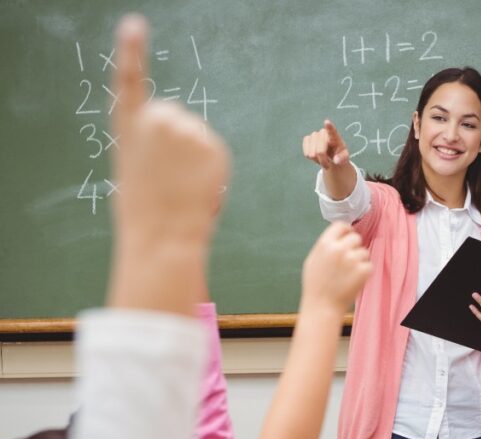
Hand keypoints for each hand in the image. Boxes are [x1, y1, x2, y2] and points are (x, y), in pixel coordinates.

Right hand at [112, 15, 228, 248]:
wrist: (163, 234)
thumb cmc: (145, 209)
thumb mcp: (135, 168)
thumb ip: (152, 145)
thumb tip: (178, 143)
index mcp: (128, 126)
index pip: (129, 79)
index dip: (132, 50)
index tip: (134, 25)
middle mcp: (158, 120)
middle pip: (174, 115)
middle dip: (175, 139)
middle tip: (167, 175)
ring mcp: (188, 131)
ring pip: (196, 134)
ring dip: (193, 154)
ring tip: (181, 185)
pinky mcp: (214, 146)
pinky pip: (213, 150)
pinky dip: (210, 166)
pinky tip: (197, 185)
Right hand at [301, 222, 371, 310]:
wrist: (322, 306)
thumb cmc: (315, 285)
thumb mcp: (313, 259)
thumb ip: (326, 245)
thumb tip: (339, 235)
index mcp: (325, 244)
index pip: (341, 225)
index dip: (346, 231)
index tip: (348, 236)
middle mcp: (339, 249)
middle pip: (356, 237)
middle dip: (354, 247)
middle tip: (349, 260)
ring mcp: (352, 259)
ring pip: (364, 252)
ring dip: (360, 261)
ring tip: (349, 274)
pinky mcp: (363, 270)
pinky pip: (369, 265)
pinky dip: (364, 272)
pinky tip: (354, 280)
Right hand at [302, 120, 350, 171]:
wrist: (331, 155)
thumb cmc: (339, 155)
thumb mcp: (344, 158)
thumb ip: (342, 158)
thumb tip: (336, 160)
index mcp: (335, 137)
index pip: (332, 131)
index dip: (329, 127)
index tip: (327, 122)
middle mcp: (324, 133)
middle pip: (320, 151)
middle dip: (323, 160)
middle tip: (329, 164)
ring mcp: (315, 135)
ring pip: (312, 153)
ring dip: (317, 159)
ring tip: (323, 159)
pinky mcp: (307, 139)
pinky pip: (306, 153)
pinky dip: (311, 157)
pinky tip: (316, 155)